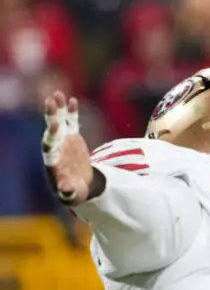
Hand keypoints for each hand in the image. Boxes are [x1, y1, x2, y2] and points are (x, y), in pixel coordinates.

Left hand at [43, 90, 92, 205]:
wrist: (80, 185)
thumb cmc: (74, 192)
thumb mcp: (73, 195)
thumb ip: (68, 192)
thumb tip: (66, 190)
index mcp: (53, 161)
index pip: (49, 146)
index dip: (52, 136)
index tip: (55, 126)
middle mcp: (55, 148)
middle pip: (51, 130)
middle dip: (51, 116)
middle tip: (51, 102)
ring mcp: (63, 141)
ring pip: (58, 122)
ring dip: (58, 109)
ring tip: (57, 94)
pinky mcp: (72, 137)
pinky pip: (71, 122)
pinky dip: (71, 112)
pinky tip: (72, 100)